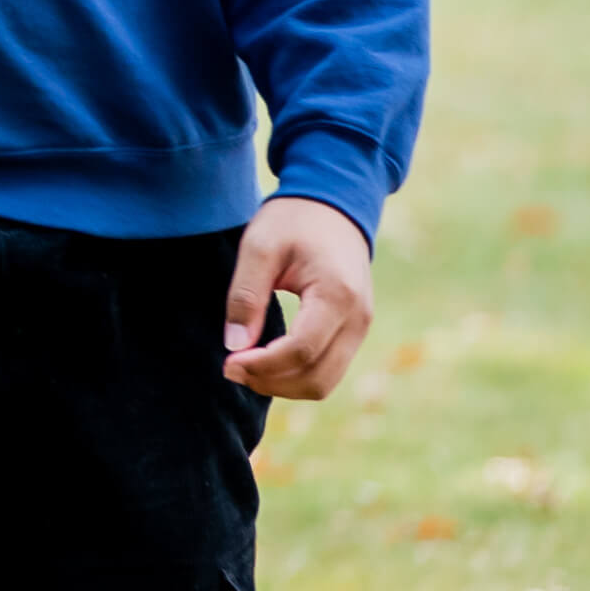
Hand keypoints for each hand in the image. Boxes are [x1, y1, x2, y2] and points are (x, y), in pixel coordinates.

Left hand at [221, 195, 374, 398]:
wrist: (334, 205)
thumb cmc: (294, 220)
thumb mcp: (260, 246)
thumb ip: (246, 295)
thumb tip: (235, 346)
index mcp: (337, 294)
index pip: (301, 351)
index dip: (262, 365)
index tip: (228, 361)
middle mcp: (358, 318)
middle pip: (317, 378)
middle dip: (271, 382)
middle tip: (231, 368)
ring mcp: (361, 327)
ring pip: (325, 383)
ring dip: (284, 385)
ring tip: (246, 368)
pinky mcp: (355, 331)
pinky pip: (329, 370)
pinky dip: (297, 376)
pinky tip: (267, 361)